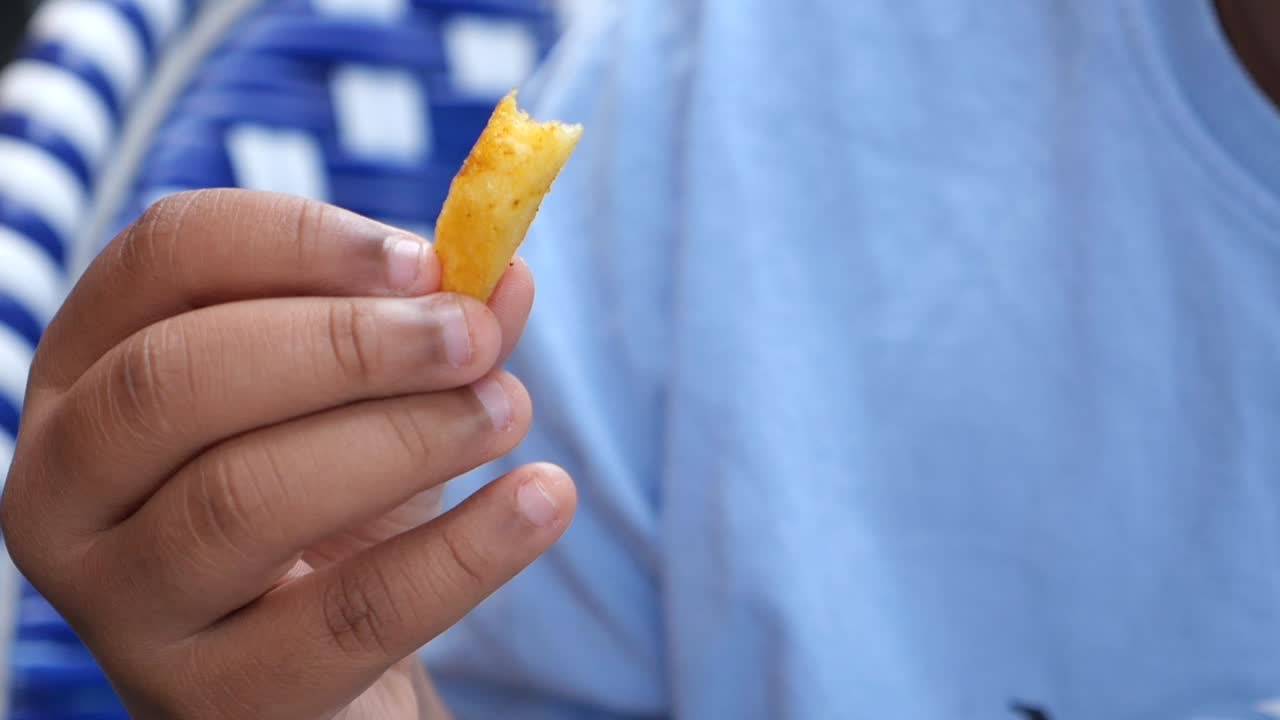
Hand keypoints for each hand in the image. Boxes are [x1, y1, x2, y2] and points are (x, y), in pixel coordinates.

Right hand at [1, 190, 576, 718]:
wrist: (309, 665)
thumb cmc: (322, 503)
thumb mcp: (360, 400)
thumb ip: (424, 327)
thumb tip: (505, 273)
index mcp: (92, 370)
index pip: (164, 257)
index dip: (299, 242)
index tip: (425, 258)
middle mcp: (67, 483)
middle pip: (179, 378)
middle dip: (347, 345)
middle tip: (473, 339)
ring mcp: (123, 604)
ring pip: (243, 499)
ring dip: (403, 438)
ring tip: (509, 410)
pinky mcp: (212, 698)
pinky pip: (343, 618)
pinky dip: (461, 553)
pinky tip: (543, 499)